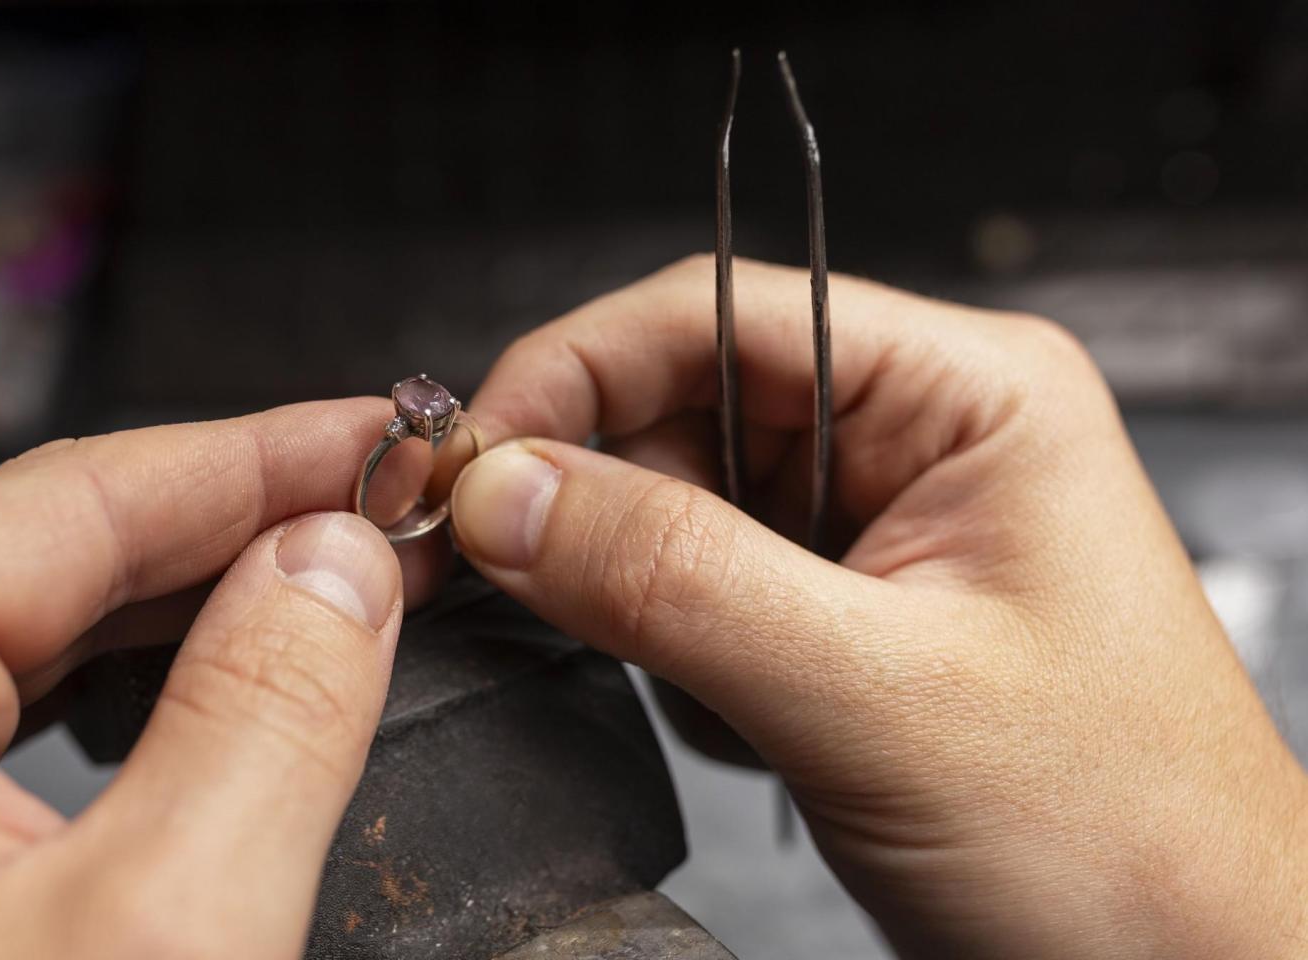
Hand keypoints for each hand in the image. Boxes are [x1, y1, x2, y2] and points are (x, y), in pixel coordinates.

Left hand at [0, 400, 439, 959]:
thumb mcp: (161, 938)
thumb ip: (268, 710)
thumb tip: (340, 560)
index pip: (69, 499)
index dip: (257, 456)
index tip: (384, 436)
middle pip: (43, 558)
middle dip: (233, 528)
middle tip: (391, 507)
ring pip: (25, 642)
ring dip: (190, 610)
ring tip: (338, 580)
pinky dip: (127, 702)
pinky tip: (225, 685)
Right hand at [449, 255, 1307, 958]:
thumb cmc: (1124, 838)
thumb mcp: (876, 695)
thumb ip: (676, 579)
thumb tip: (509, 493)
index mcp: (966, 395)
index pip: (715, 315)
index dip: (572, 369)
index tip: (468, 455)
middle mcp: (913, 442)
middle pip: (677, 404)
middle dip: (591, 495)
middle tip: (513, 571)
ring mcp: (870, 532)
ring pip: (670, 505)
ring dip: (641, 595)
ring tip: (712, 688)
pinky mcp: (835, 616)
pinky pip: (690, 593)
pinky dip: (672, 655)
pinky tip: (742, 717)